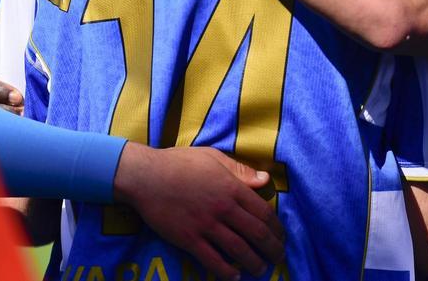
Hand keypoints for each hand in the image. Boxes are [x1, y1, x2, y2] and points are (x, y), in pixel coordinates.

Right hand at [113, 144, 285, 280]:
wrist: (146, 176)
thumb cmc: (180, 163)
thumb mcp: (213, 158)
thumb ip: (241, 170)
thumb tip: (265, 179)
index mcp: (232, 187)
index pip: (263, 212)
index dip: (276, 227)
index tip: (281, 236)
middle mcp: (223, 208)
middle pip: (256, 233)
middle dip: (271, 248)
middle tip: (278, 257)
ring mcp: (206, 225)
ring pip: (238, 249)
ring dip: (253, 263)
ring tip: (261, 269)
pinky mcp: (188, 239)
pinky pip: (211, 260)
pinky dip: (225, 271)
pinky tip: (234, 277)